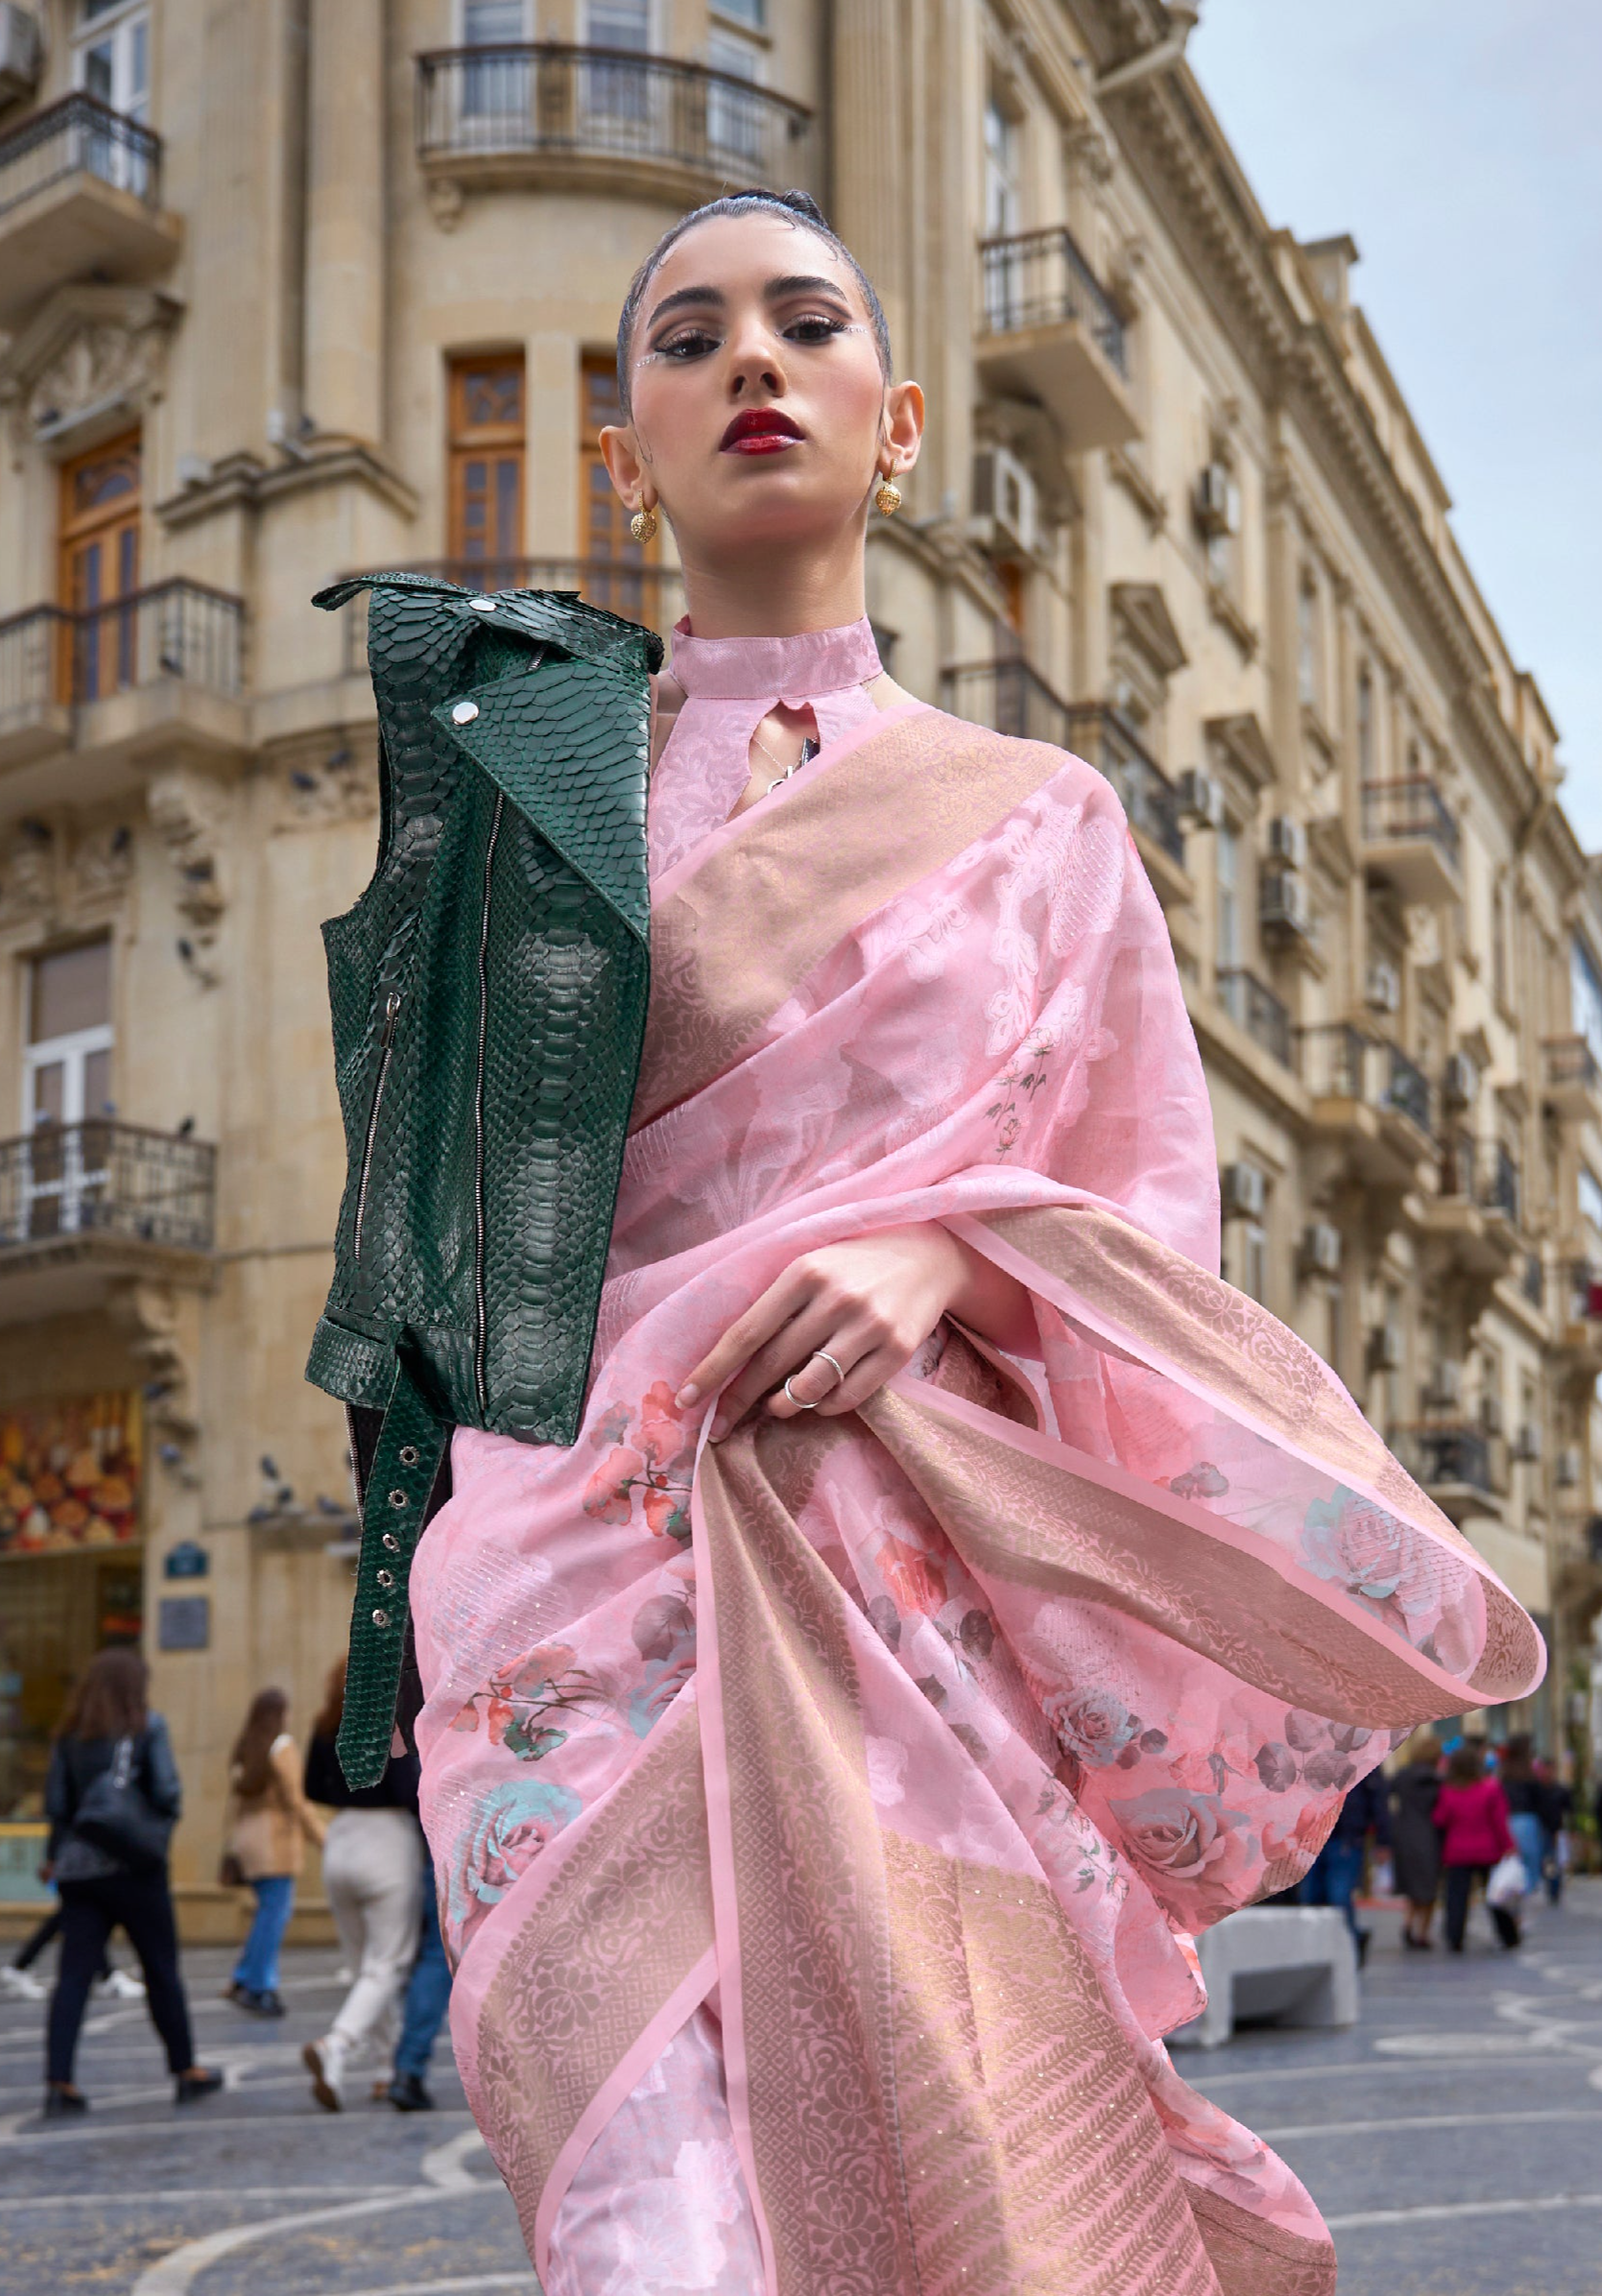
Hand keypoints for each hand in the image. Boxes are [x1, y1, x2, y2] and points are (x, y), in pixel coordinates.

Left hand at [678, 1224, 1032, 1440]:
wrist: (929, 1256)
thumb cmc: (854, 1265)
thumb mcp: (812, 1266)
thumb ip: (775, 1305)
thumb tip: (731, 1365)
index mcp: (804, 1272)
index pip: (746, 1332)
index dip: (713, 1371)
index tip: (687, 1400)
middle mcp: (835, 1298)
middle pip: (772, 1364)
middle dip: (739, 1401)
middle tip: (719, 1426)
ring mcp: (869, 1326)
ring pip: (809, 1388)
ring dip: (783, 1406)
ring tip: (775, 1407)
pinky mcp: (897, 1350)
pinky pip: (847, 1397)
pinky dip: (824, 1407)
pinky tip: (819, 1398)